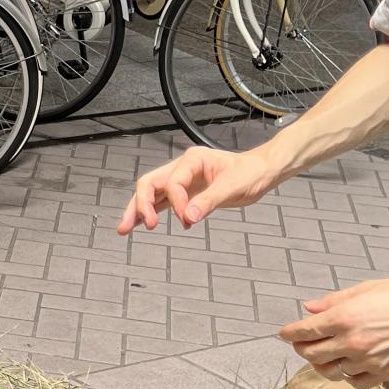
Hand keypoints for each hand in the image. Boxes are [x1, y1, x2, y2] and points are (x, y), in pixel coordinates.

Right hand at [117, 145, 279, 233]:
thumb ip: (209, 201)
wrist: (263, 172)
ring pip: (151, 194)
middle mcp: (182, 168)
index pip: (173, 182)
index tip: (187, 218)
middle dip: (140, 205)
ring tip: (124, 229)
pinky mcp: (185, 193)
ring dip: (137, 211)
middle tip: (138, 224)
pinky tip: (139, 225)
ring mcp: (182, 181)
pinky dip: (150, 213)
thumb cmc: (251, 173)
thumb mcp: (233, 187)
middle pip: (149, 184)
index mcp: (193, 160)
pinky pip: (161, 203)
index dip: (176, 202)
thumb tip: (188, 216)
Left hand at [279, 274, 388, 388]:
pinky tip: (349, 365)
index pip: (304, 331)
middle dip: (302, 347)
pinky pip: (355, 382)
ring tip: (323, 354)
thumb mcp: (366, 288)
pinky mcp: (385, 372)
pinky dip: (347, 375)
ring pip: (330, 371)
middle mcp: (353, 342)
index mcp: (345, 318)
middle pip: (312, 353)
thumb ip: (334, 302)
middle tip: (302, 342)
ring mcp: (368, 360)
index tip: (283, 333)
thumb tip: (309, 309)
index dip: (289, 332)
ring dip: (321, 363)